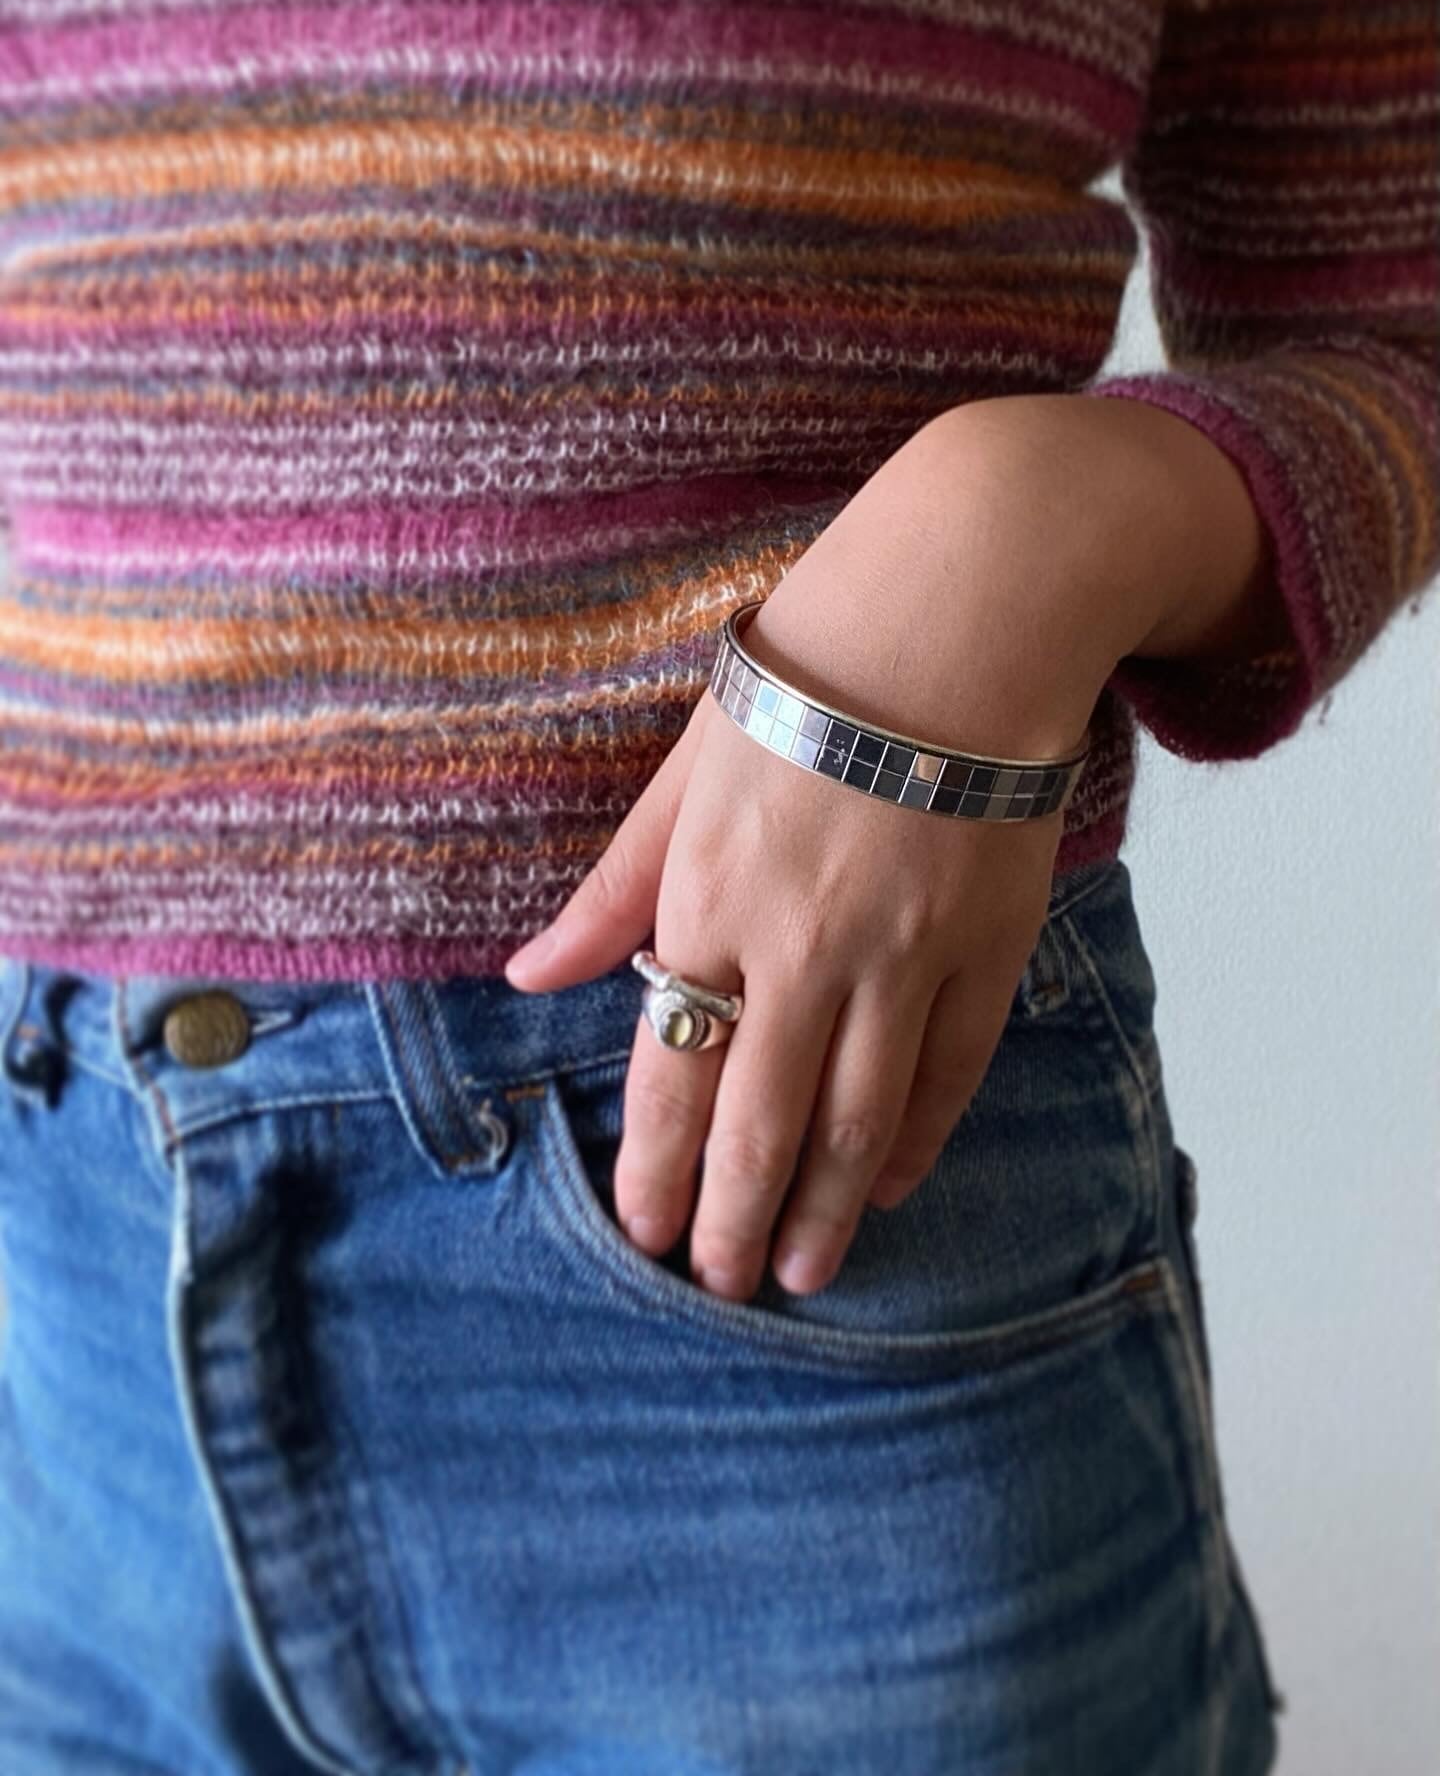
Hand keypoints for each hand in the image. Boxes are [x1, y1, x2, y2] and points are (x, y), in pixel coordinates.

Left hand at [502, 393, 1281, 1302]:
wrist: (956, 617)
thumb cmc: (804, 683)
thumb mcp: (683, 774)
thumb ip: (613, 889)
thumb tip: (529, 977)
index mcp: (713, 898)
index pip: (671, 1067)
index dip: (653, 1163)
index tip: (641, 1231)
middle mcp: (805, 944)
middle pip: (762, 1115)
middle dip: (732, 1213)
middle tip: (718, 1284)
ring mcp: (906, 951)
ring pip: (861, 1114)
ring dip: (824, 1206)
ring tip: (801, 1275)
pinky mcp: (988, 943)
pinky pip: (952, 1068)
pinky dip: (919, 1138)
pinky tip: (891, 1186)